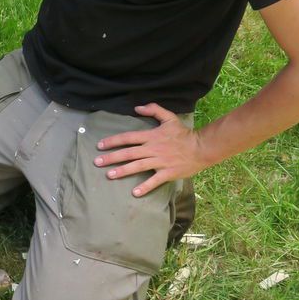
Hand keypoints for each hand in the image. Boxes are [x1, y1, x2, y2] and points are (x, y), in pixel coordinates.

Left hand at [94, 103, 213, 197]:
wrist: (201, 148)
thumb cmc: (183, 133)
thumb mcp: (169, 117)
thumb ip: (153, 110)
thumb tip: (137, 107)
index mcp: (151, 136)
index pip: (128, 138)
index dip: (113, 141)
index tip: (100, 146)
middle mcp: (152, 149)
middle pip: (128, 153)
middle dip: (111, 157)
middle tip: (97, 162)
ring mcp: (160, 162)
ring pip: (138, 166)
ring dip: (122, 171)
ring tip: (109, 175)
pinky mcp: (168, 173)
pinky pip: (155, 181)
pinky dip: (145, 187)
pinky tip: (135, 192)